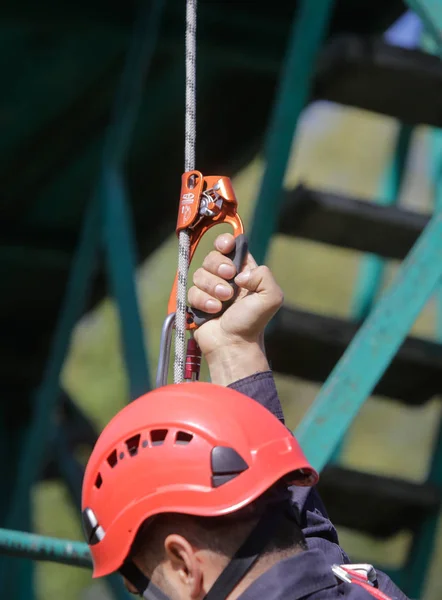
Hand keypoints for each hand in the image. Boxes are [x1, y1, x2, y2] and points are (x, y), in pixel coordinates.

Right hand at [188, 233, 283, 384]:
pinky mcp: (197, 301)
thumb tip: (240, 274)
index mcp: (243, 271)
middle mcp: (225, 277)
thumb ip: (264, 275)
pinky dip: (203, 301)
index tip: (225, 246)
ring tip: (223, 304)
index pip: (229, 246)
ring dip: (212, 288)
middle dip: (218, 268)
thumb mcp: (272, 297)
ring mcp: (210, 289)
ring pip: (199, 274)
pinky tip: (213, 311)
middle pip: (211, 256)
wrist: (234, 344)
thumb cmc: (253, 322)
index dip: (224, 242)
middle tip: (230, 284)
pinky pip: (192, 291)